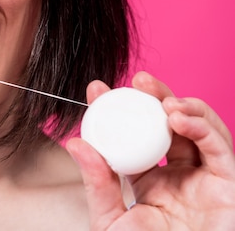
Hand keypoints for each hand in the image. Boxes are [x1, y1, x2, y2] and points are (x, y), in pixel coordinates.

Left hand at [66, 71, 234, 229]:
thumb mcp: (111, 220)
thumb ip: (97, 183)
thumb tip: (75, 143)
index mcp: (149, 181)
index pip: (132, 136)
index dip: (117, 109)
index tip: (97, 88)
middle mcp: (179, 175)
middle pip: (168, 125)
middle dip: (155, 97)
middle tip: (137, 79)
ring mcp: (205, 178)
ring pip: (200, 129)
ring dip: (183, 106)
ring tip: (162, 99)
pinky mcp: (230, 184)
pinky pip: (221, 148)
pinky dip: (203, 127)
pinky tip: (179, 117)